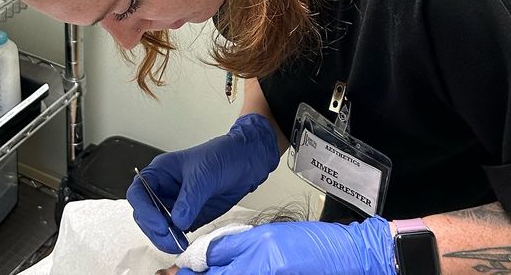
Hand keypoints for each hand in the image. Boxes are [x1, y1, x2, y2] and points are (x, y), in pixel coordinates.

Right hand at [127, 113, 279, 252]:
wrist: (246, 162)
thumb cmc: (223, 155)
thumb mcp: (204, 174)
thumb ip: (189, 199)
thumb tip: (178, 221)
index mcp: (161, 172)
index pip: (139, 192)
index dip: (144, 209)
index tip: (159, 223)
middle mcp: (164, 188)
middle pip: (145, 213)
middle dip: (154, 228)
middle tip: (169, 238)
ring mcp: (176, 203)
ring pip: (158, 226)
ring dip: (164, 237)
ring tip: (178, 243)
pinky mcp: (189, 215)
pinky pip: (176, 231)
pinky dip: (177, 239)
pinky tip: (184, 241)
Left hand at [176, 216, 395, 274]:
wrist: (341, 256)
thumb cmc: (306, 244)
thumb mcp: (261, 237)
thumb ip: (227, 248)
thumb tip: (197, 259)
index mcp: (250, 267)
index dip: (183, 274)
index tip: (169, 272)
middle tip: (173, 274)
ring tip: (195, 272)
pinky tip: (226, 273)